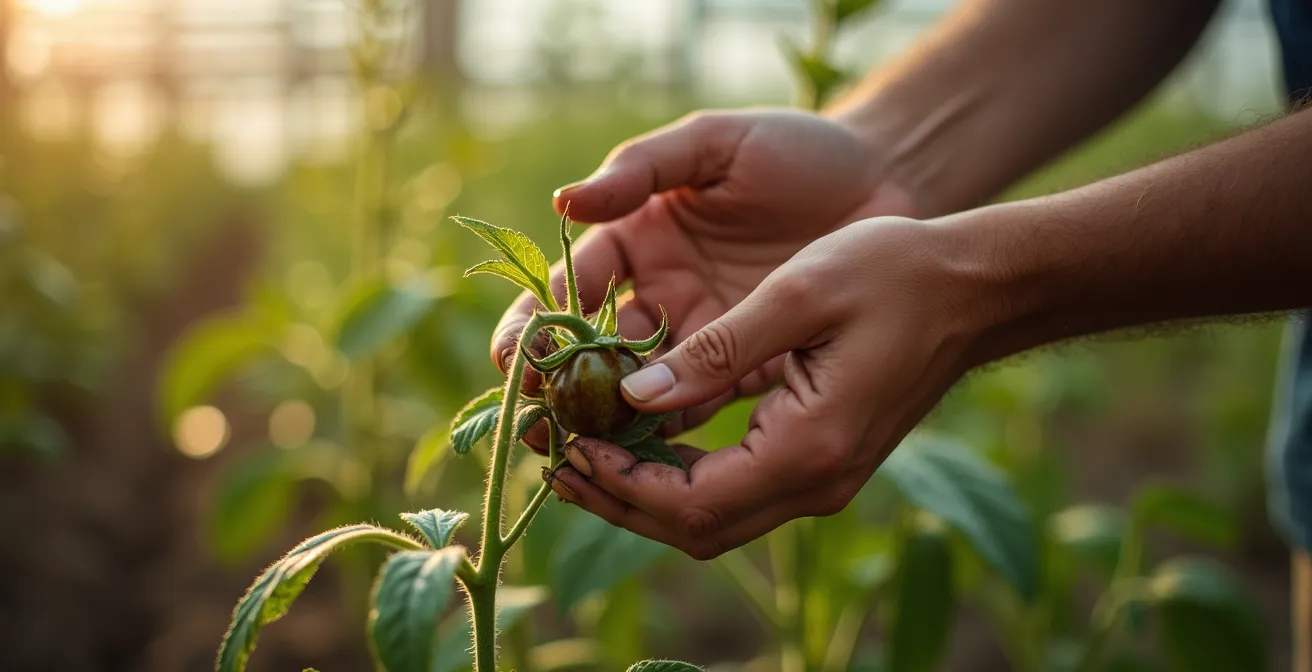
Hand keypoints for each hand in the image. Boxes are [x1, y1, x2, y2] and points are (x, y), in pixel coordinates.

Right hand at [493, 109, 916, 448]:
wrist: (885, 181)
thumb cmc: (795, 149)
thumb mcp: (716, 142)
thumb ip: (644, 167)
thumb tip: (564, 203)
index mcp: (639, 238)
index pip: (575, 284)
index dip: (541, 319)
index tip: (517, 354)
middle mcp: (660, 293)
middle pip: (593, 347)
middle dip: (559, 386)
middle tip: (533, 420)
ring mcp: (701, 335)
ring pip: (640, 387)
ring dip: (605, 421)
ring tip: (573, 454)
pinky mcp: (747, 366)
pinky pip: (700, 406)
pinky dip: (668, 433)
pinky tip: (643, 458)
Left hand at [543, 218, 993, 558]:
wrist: (974, 289)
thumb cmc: (894, 273)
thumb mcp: (798, 294)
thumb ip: (715, 352)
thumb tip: (633, 396)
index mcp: (808, 448)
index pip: (692, 504)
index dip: (620, 483)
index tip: (566, 446)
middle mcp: (815, 482)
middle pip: (695, 529)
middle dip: (616, 500)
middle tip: (551, 460)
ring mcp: (821, 479)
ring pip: (712, 518)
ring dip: (642, 493)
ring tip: (578, 453)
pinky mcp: (820, 460)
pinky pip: (735, 491)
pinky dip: (677, 476)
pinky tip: (640, 437)